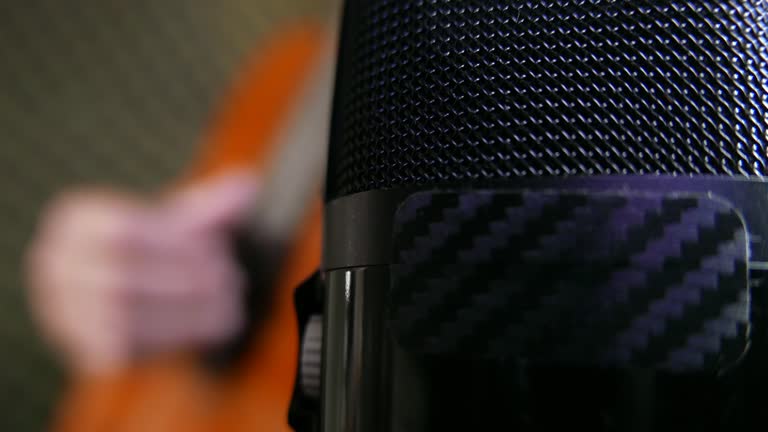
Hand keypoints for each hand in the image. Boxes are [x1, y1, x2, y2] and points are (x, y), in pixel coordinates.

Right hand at [25, 173, 257, 373]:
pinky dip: (173, 337)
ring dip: (187, 311)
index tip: (218, 249)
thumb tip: (249, 185)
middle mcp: (55, 264)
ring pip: (124, 314)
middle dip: (186, 279)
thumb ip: (213, 207)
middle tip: (230, 279)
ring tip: (229, 304)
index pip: (123, 230)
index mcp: (75, 220)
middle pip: (122, 275)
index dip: (175, 243)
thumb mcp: (185, 223)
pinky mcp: (83, 348)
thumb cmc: (160, 250)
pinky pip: (125, 346)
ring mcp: (61, 309)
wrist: (132, 300)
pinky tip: (211, 327)